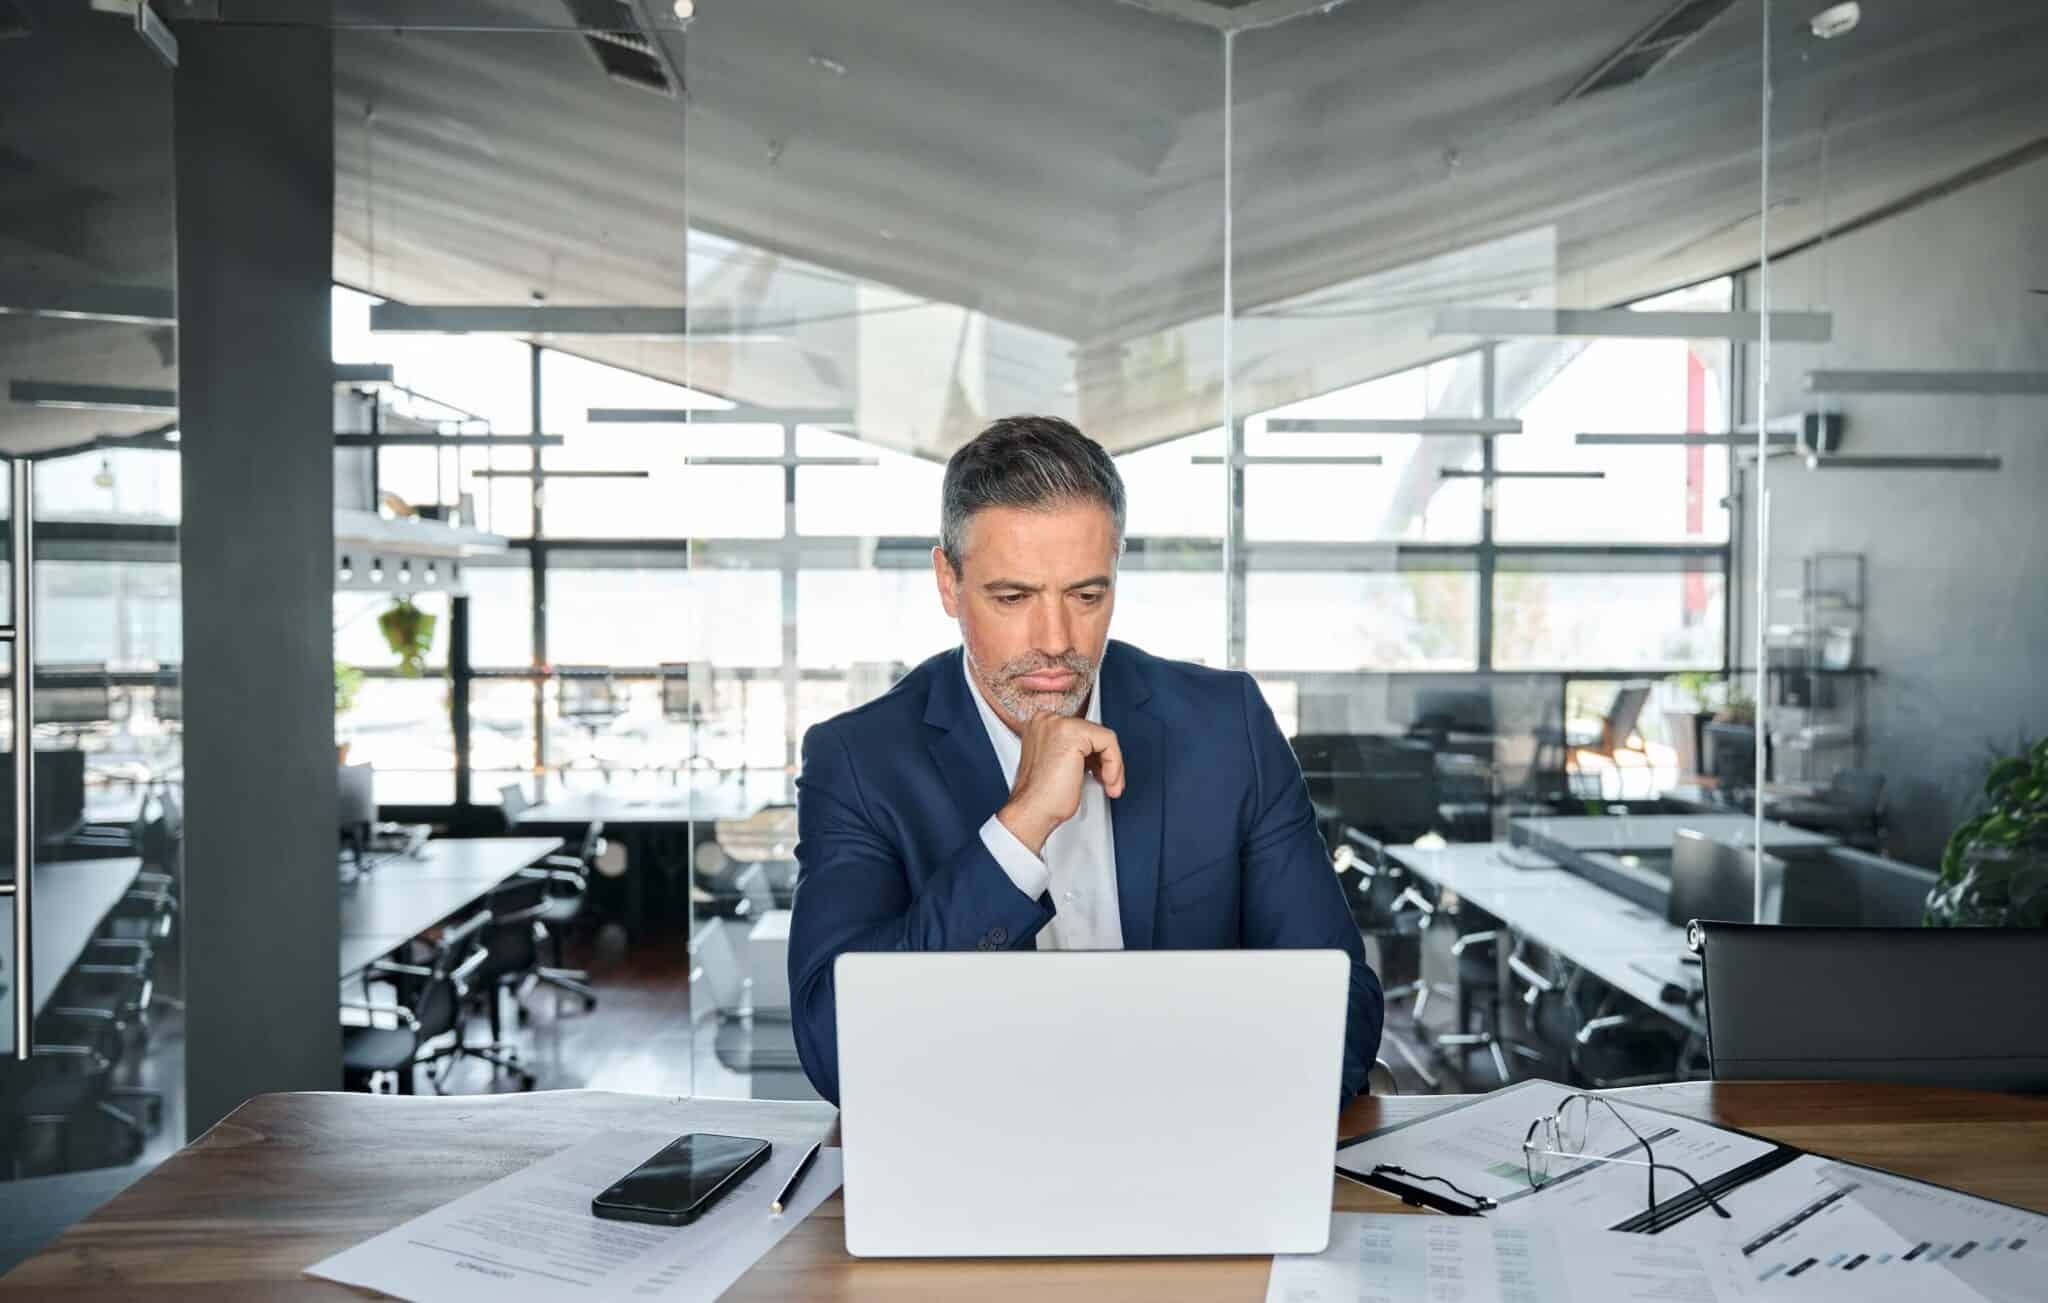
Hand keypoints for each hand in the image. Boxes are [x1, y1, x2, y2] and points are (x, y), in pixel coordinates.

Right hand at [996, 715, 1124, 855]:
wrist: (1032, 811)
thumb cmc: (1041, 798)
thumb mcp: (1059, 765)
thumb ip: (1074, 752)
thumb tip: (1097, 752)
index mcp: (1041, 725)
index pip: (1082, 732)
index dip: (1095, 755)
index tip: (1099, 773)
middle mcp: (1047, 720)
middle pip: (1094, 732)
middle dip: (1106, 760)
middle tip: (1108, 782)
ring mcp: (1058, 724)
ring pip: (1104, 737)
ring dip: (1113, 765)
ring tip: (1108, 785)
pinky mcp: (1073, 734)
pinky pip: (1108, 742)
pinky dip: (1114, 764)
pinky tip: (1107, 780)